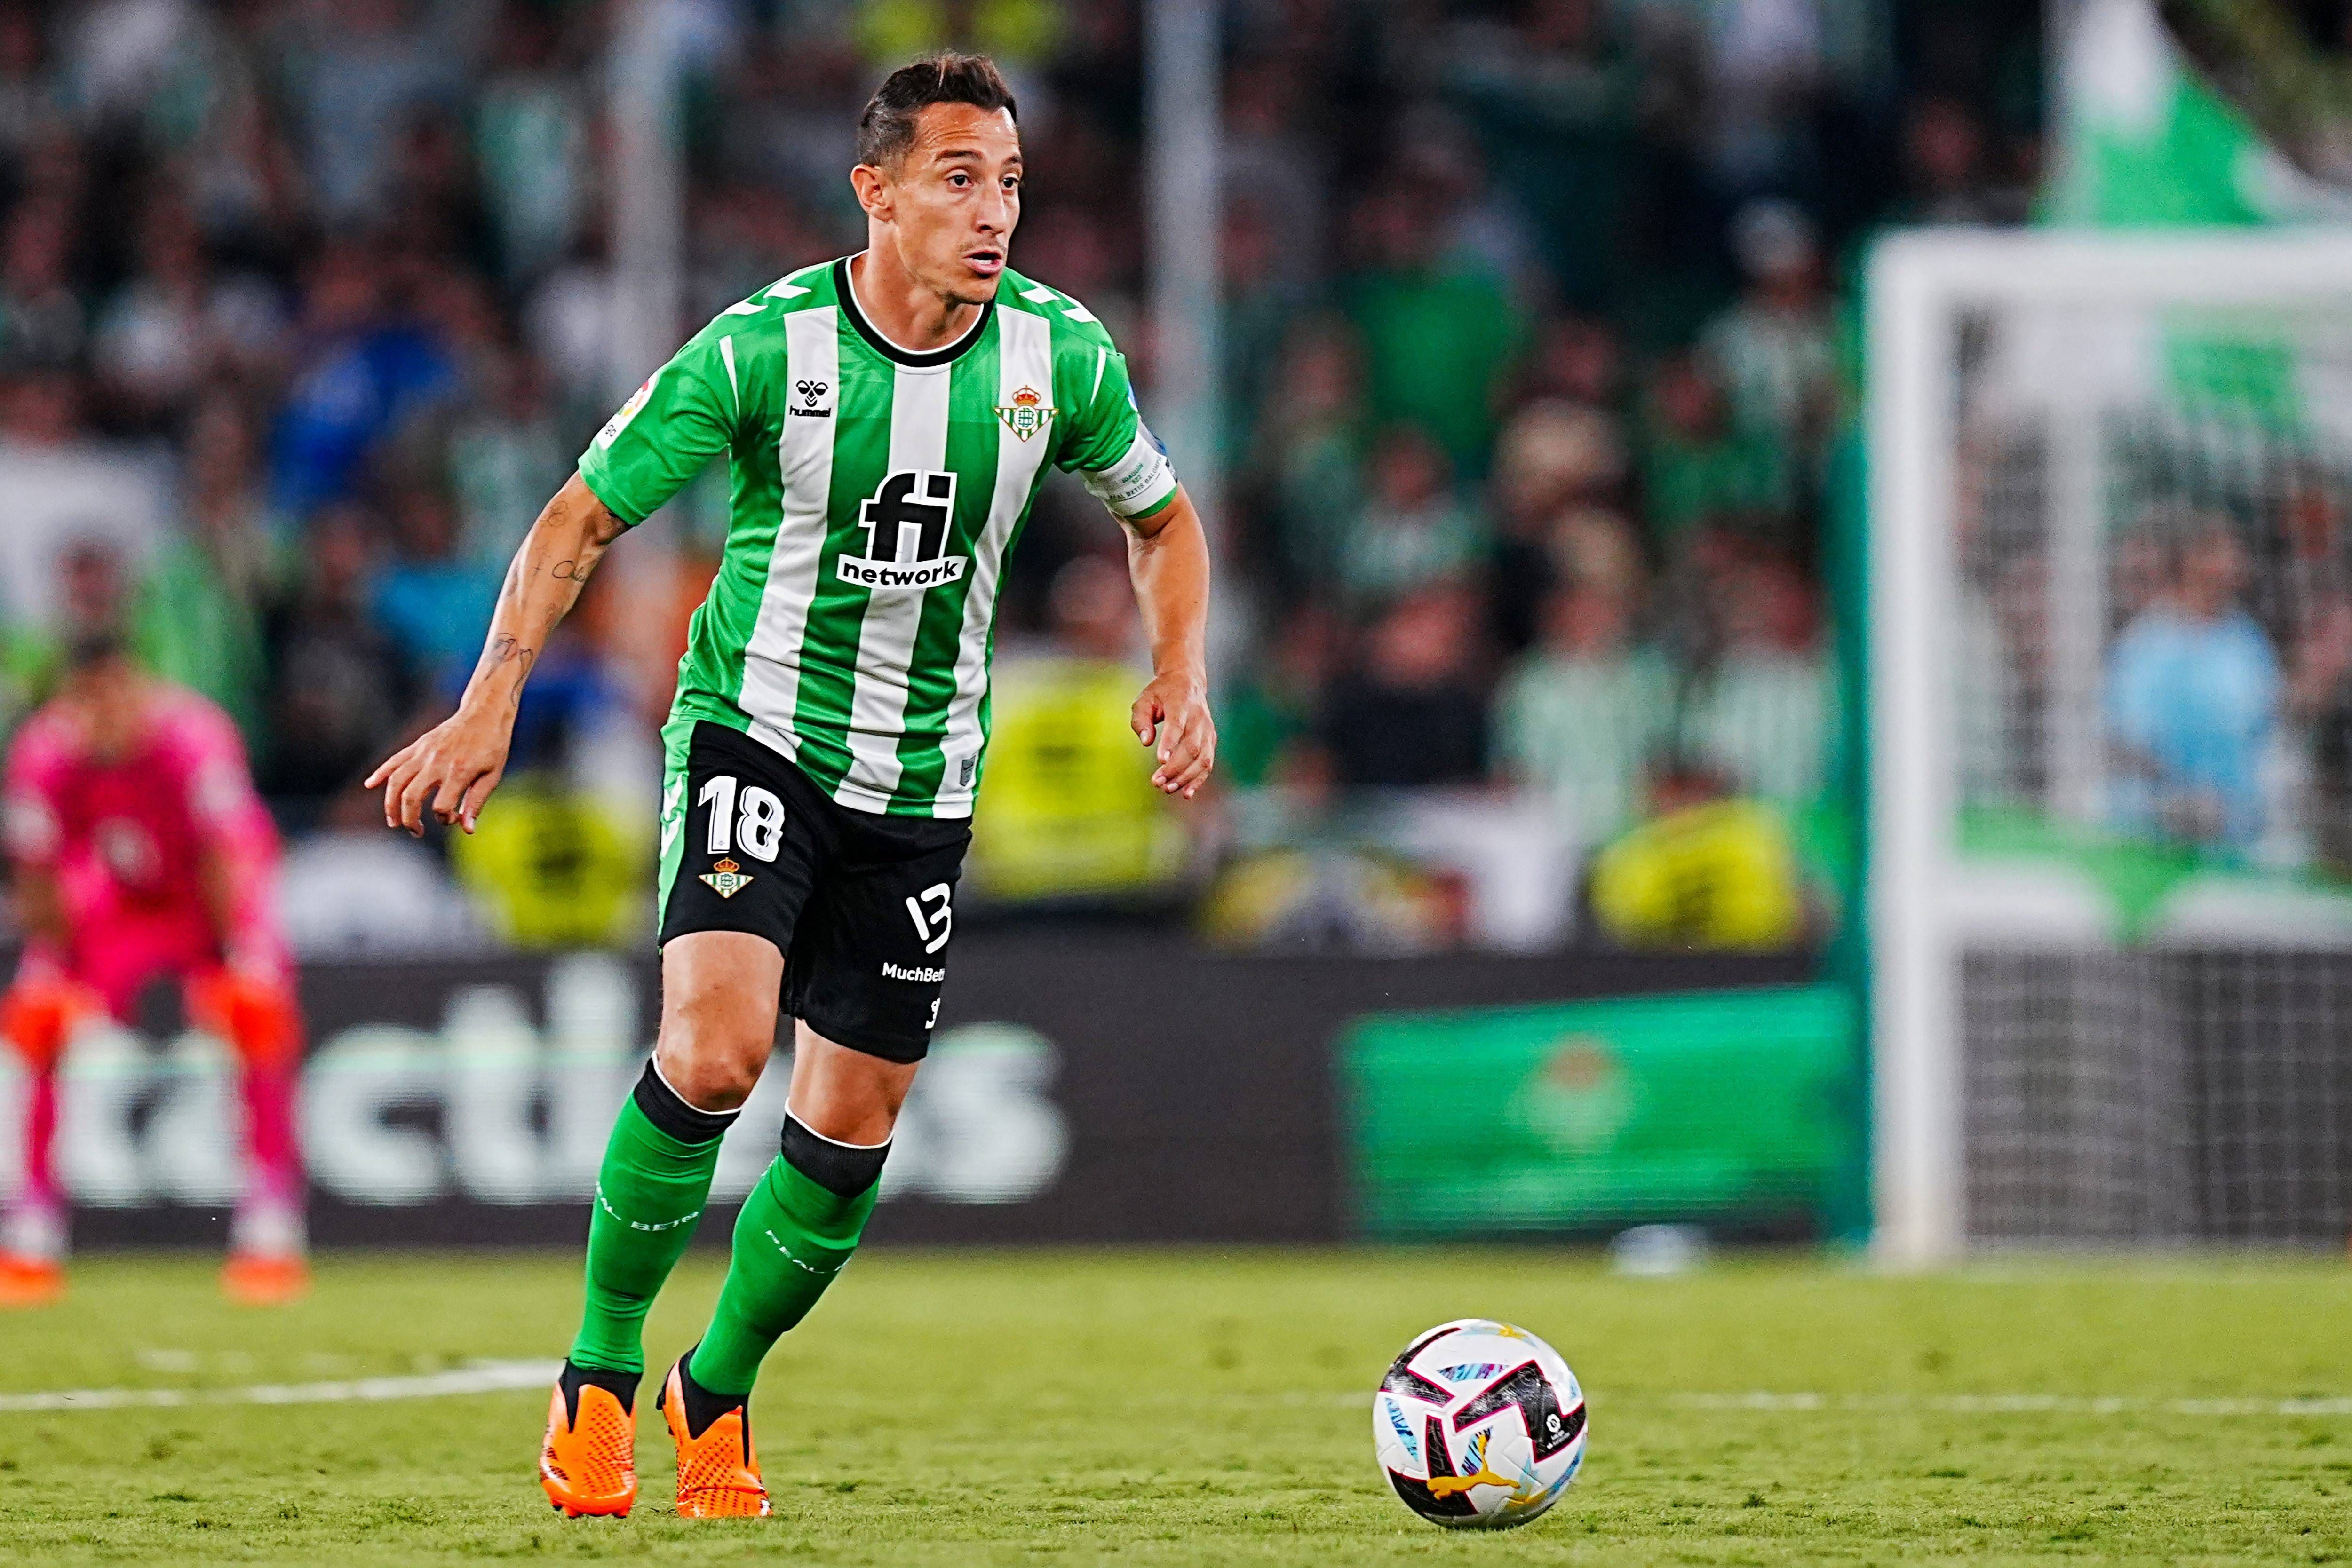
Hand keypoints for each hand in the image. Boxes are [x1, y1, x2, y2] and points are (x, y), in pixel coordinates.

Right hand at [364, 704, 514, 836]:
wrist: (484, 713)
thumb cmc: (493, 746)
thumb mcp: (492, 776)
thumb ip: (476, 802)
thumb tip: (467, 830)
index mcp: (458, 772)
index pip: (441, 806)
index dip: (444, 819)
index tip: (452, 818)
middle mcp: (437, 762)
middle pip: (411, 796)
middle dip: (409, 819)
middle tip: (416, 831)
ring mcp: (424, 752)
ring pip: (396, 780)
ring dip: (390, 803)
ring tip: (393, 821)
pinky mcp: (418, 745)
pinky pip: (394, 760)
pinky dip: (380, 773)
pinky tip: (370, 784)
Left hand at [1130, 669, 1214, 798]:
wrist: (1187, 681)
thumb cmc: (1161, 693)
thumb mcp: (1144, 700)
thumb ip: (1141, 720)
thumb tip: (1146, 742)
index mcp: (1181, 704)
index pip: (1177, 726)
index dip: (1170, 743)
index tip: (1160, 760)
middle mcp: (1198, 718)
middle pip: (1191, 747)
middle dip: (1175, 767)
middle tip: (1156, 782)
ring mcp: (1207, 730)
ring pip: (1202, 758)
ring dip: (1185, 777)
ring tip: (1167, 789)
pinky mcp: (1211, 740)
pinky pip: (1208, 763)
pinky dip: (1198, 780)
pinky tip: (1186, 793)